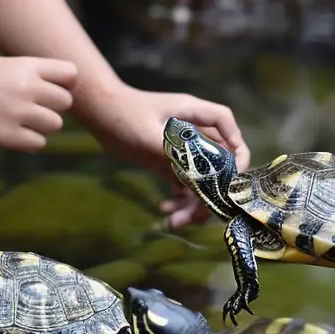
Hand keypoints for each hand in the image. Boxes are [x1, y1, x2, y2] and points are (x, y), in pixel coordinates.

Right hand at [0, 54, 77, 149]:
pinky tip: (16, 134)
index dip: (66, 84)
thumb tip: (55, 88)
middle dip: (54, 107)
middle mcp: (28, 87)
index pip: (70, 73)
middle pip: (66, 102)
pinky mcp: (7, 136)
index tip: (55, 89)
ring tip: (24, 122)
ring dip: (43, 125)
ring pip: (55, 124)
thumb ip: (29, 74)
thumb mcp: (3, 65)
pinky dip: (31, 141)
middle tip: (36, 109)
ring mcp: (18, 112)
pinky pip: (38, 143)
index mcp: (28, 66)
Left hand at [77, 86, 248, 226]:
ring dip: (192, 200)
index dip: (236, 144)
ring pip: (198, 176)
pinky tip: (164, 209)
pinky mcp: (164, 161)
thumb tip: (194, 174)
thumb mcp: (149, 134)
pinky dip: (177, 199)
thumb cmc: (125, 115)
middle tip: (198, 214)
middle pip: (215, 158)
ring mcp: (178, 148)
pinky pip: (180, 182)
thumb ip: (172, 152)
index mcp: (192, 114)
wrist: (99, 112)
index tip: (234, 171)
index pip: (224, 122)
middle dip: (211, 188)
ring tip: (175, 221)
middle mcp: (190, 131)